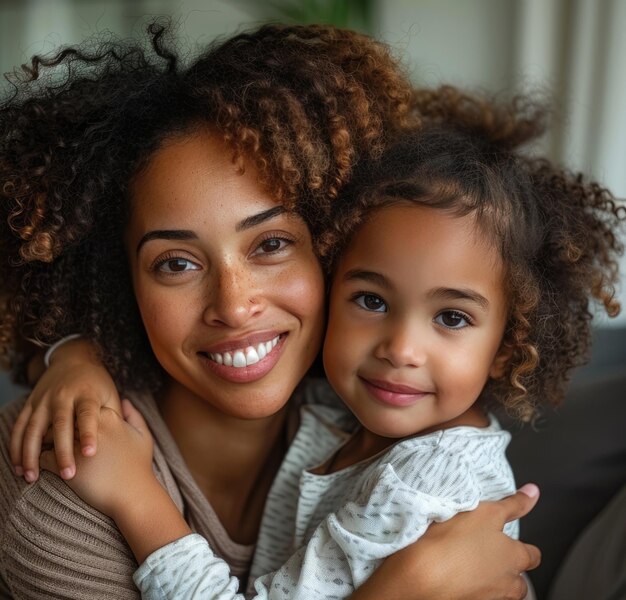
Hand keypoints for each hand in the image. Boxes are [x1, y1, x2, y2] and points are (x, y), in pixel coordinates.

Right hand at [10, 338, 120, 481]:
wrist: (74, 358)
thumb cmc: (98, 384)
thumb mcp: (110, 395)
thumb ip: (112, 417)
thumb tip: (120, 443)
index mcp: (87, 393)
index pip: (87, 414)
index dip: (89, 433)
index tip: (91, 453)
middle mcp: (63, 396)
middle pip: (60, 424)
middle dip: (63, 450)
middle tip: (68, 474)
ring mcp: (44, 399)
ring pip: (34, 428)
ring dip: (30, 453)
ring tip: (31, 477)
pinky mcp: (30, 404)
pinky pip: (20, 426)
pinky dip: (16, 446)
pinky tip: (18, 465)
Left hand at [42, 400, 191, 563]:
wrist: (134, 495)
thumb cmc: (140, 466)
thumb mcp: (143, 436)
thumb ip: (134, 415)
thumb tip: (125, 401)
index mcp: (108, 416)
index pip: (82, 408)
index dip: (77, 417)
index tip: (74, 425)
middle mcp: (90, 426)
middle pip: (63, 418)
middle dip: (57, 427)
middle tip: (53, 436)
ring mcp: (77, 444)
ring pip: (50, 436)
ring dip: (45, 443)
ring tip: (43, 450)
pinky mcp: (66, 464)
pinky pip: (44, 457)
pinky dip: (40, 461)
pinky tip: (42, 467)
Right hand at [351, 484, 540, 599]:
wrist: (423, 574)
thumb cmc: (455, 542)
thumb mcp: (487, 512)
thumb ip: (513, 504)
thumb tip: (533, 492)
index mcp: (514, 559)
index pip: (532, 556)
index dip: (523, 547)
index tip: (513, 541)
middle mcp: (506, 584)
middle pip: (518, 582)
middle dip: (508, 571)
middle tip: (488, 554)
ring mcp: (487, 598)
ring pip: (498, 592)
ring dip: (489, 580)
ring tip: (469, 565)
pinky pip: (475, 596)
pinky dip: (471, 588)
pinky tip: (455, 575)